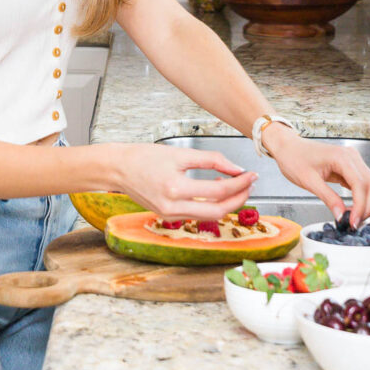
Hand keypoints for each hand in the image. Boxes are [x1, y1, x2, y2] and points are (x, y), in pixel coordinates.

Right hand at [111, 143, 257, 219]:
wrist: (118, 168)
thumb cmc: (143, 157)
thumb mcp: (179, 153)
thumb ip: (211, 160)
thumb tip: (236, 168)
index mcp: (175, 188)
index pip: (218, 192)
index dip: (239, 184)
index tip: (251, 174)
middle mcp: (172, 207)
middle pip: (218, 211)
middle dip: (239, 198)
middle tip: (249, 184)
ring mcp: (170, 215)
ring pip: (209, 216)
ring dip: (227, 203)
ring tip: (236, 185)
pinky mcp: (168, 216)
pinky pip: (197, 214)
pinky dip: (211, 204)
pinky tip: (215, 190)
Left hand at [262, 125, 369, 226]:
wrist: (288, 147)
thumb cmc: (294, 158)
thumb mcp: (308, 181)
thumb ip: (328, 198)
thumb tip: (341, 216)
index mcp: (341, 157)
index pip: (361, 184)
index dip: (360, 206)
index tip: (353, 222)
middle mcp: (351, 156)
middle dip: (367, 206)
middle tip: (354, 224)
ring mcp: (353, 159)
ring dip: (367, 203)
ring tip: (353, 218)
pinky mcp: (350, 165)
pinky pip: (363, 183)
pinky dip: (361, 197)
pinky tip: (352, 208)